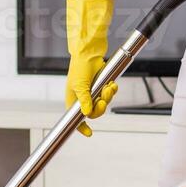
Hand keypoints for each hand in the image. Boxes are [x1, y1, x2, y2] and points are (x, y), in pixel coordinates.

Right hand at [64, 0, 117, 136]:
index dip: (81, 127)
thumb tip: (87, 114)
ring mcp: (93, 92)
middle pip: (94, 112)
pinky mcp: (101, 86)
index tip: (89, 133)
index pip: (76, 118)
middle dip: (101, 107)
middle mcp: (83, 98)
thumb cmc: (79, 68)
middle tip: (103, 100)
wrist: (89, 53)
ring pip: (103, 103)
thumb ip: (84, 101)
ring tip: (108, 87)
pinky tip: (112, 84)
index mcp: (73, 100)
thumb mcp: (80, 86)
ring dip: (108, 96)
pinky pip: (109, 94)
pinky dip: (111, 91)